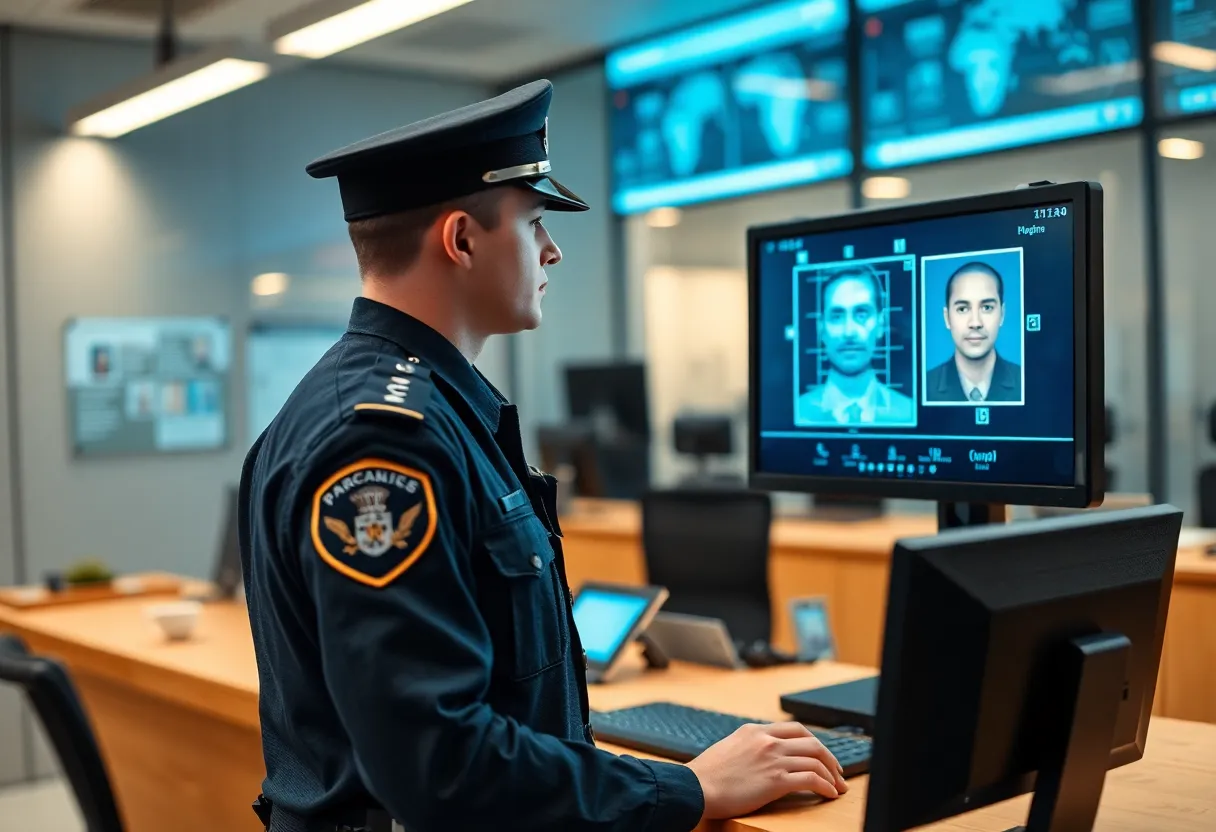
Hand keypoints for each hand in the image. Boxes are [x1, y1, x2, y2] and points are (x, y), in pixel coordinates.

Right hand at [686, 722, 847, 819]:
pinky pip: (812, 780)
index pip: (796, 729)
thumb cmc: (707, 774)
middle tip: (837, 772)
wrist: (696, 787)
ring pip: (816, 760)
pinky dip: (826, 786)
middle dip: (830, 758)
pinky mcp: (776, 780)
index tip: (821, 755)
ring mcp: (772, 759)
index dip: (814, 742)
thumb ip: (750, 746)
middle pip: (812, 742)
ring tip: (837, 787)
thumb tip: (763, 755)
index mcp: (755, 730)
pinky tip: (829, 794)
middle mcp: (767, 741)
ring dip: (832, 775)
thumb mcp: (729, 747)